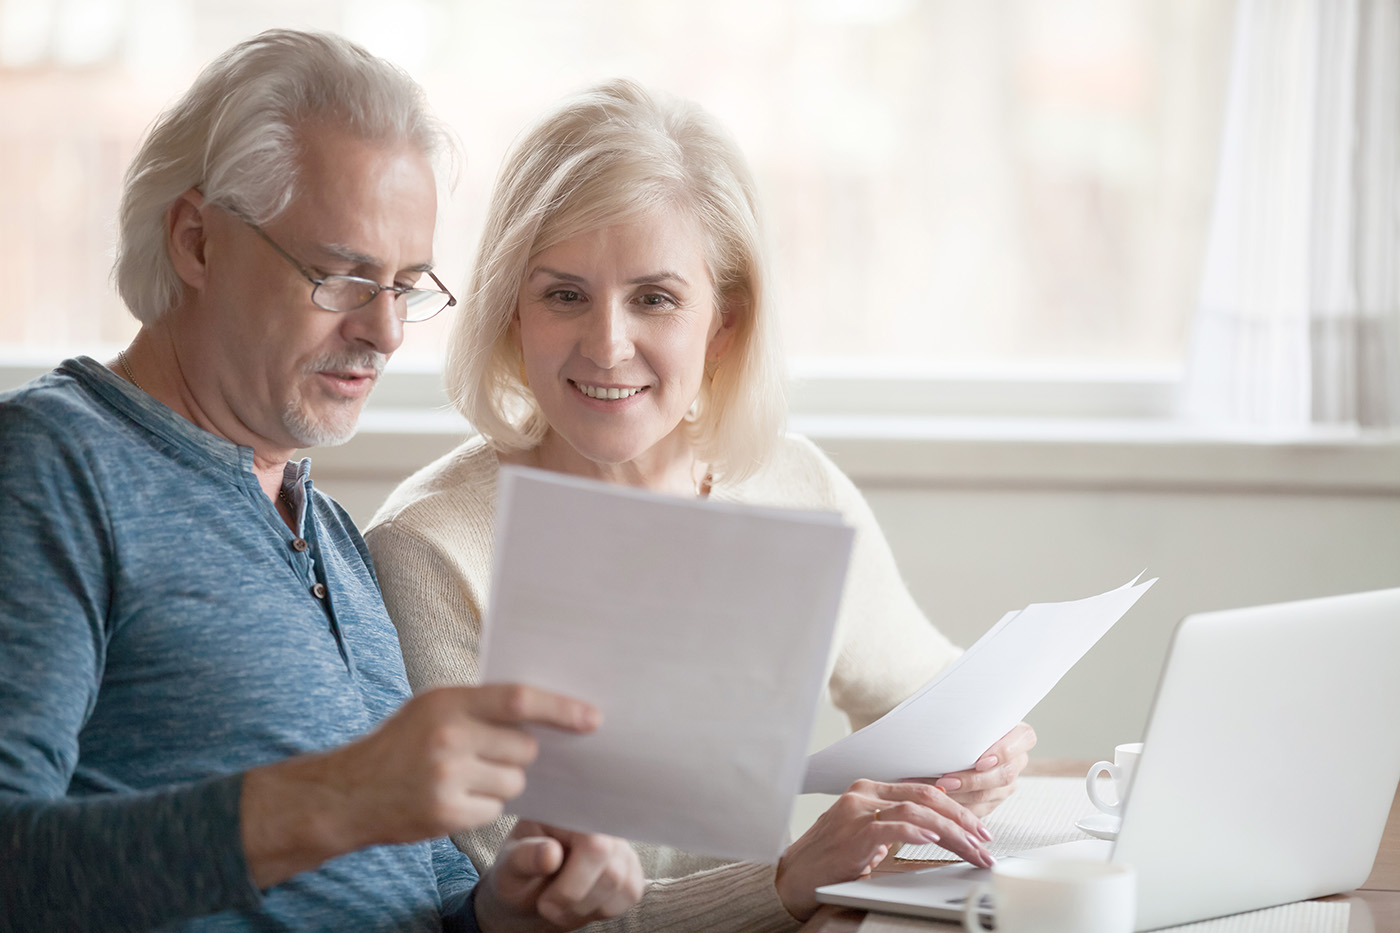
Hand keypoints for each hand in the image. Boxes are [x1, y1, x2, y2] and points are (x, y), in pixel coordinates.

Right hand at [241, 683, 599, 887]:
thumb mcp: (432, 709)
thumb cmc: (399, 745)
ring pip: (514, 783)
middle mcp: (448, 737)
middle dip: (518, 754)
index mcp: (448, 702)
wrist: (347, 794)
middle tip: (488, 754)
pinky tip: (453, 798)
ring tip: (464, 777)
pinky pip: (494, 811)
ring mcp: (446, 778)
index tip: (593, 718)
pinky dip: (483, 808)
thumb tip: (545, 710)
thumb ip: (480, 705)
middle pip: (524, 748)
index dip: (561, 708)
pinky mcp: (446, 814)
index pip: (518, 699)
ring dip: (501, 783)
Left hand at [474, 820, 644, 931]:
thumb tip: (551, 853)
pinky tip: (583, 903)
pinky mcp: (630, 867)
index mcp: (567, 812)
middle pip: (611, 869)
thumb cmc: (516, 876)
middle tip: (548, 906)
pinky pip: (631, 893)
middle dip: (576, 899)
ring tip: (562, 905)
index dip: (574, 879)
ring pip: (623, 885)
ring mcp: (618, 844)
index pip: (593, 842)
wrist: (527, 899)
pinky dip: (604, 909)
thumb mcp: (508, 868)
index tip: (546, 901)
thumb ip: (525, 858)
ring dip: (587, 907)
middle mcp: (599, 821)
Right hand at [774, 779, 994, 920]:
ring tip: (971, 850)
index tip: (977, 828)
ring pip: (917, 812)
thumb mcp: (866, 836)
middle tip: (983, 841)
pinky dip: (918, 833)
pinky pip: (893, 827)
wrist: (794, 875)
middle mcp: (864, 794)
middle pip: (926, 797)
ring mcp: (858, 811)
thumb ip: (893, 827)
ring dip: (951, 833)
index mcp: (869, 790)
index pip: (922, 791)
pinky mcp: (854, 833)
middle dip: (961, 819)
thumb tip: (933, 831)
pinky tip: (934, 841)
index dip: (955, 808)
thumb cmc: (830, 859)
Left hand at [930, 722, 1036, 815]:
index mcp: (1020, 734)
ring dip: (961, 794)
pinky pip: (980, 808)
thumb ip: (970, 717)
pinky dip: (959, 805)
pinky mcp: (995, 799)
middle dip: (972, 780)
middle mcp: (1017, 760)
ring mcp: (1008, 782)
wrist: (964, 740)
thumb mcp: (972, 715)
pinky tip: (941, 798)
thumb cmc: (966, 722)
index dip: (1003, 752)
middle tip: (946, 780)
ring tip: (937, 788)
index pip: (1024, 739)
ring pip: (990, 794)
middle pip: (1004, 774)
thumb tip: (949, 715)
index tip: (980, 761)